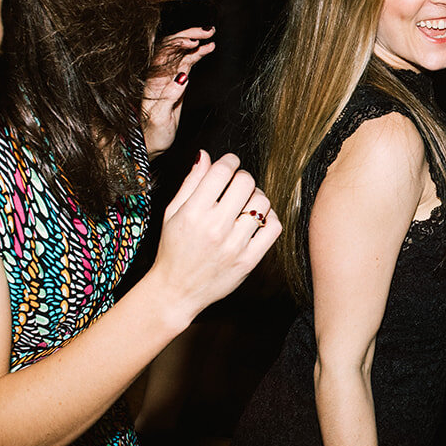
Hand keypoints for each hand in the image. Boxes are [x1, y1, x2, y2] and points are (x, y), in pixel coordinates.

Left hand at [142, 27, 215, 157]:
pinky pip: (187, 61)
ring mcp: (168, 77)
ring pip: (181, 51)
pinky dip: (198, 53)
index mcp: (152, 81)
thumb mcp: (160, 118)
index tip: (194, 42)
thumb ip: (170, 96)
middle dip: (189, 34)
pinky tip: (208, 48)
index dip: (179, 43)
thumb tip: (182, 76)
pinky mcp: (176, 82)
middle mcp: (158, 75)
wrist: (150, 143)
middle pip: (172, 45)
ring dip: (195, 40)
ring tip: (211, 35)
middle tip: (208, 30)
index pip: (164, 53)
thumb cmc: (152, 134)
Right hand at [152, 151, 279, 321]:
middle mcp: (215, 227)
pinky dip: (269, 219)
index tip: (230, 165)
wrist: (177, 291)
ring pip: (262, 203)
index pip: (222, 171)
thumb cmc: (173, 249)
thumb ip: (191, 183)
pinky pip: (273, 228)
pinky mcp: (248, 261)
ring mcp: (234, 245)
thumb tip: (205, 155)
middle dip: (243, 178)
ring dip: (257, 198)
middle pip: (246, 183)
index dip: (229, 162)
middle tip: (237, 185)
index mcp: (194, 212)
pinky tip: (256, 221)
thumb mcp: (173, 212)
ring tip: (246, 204)